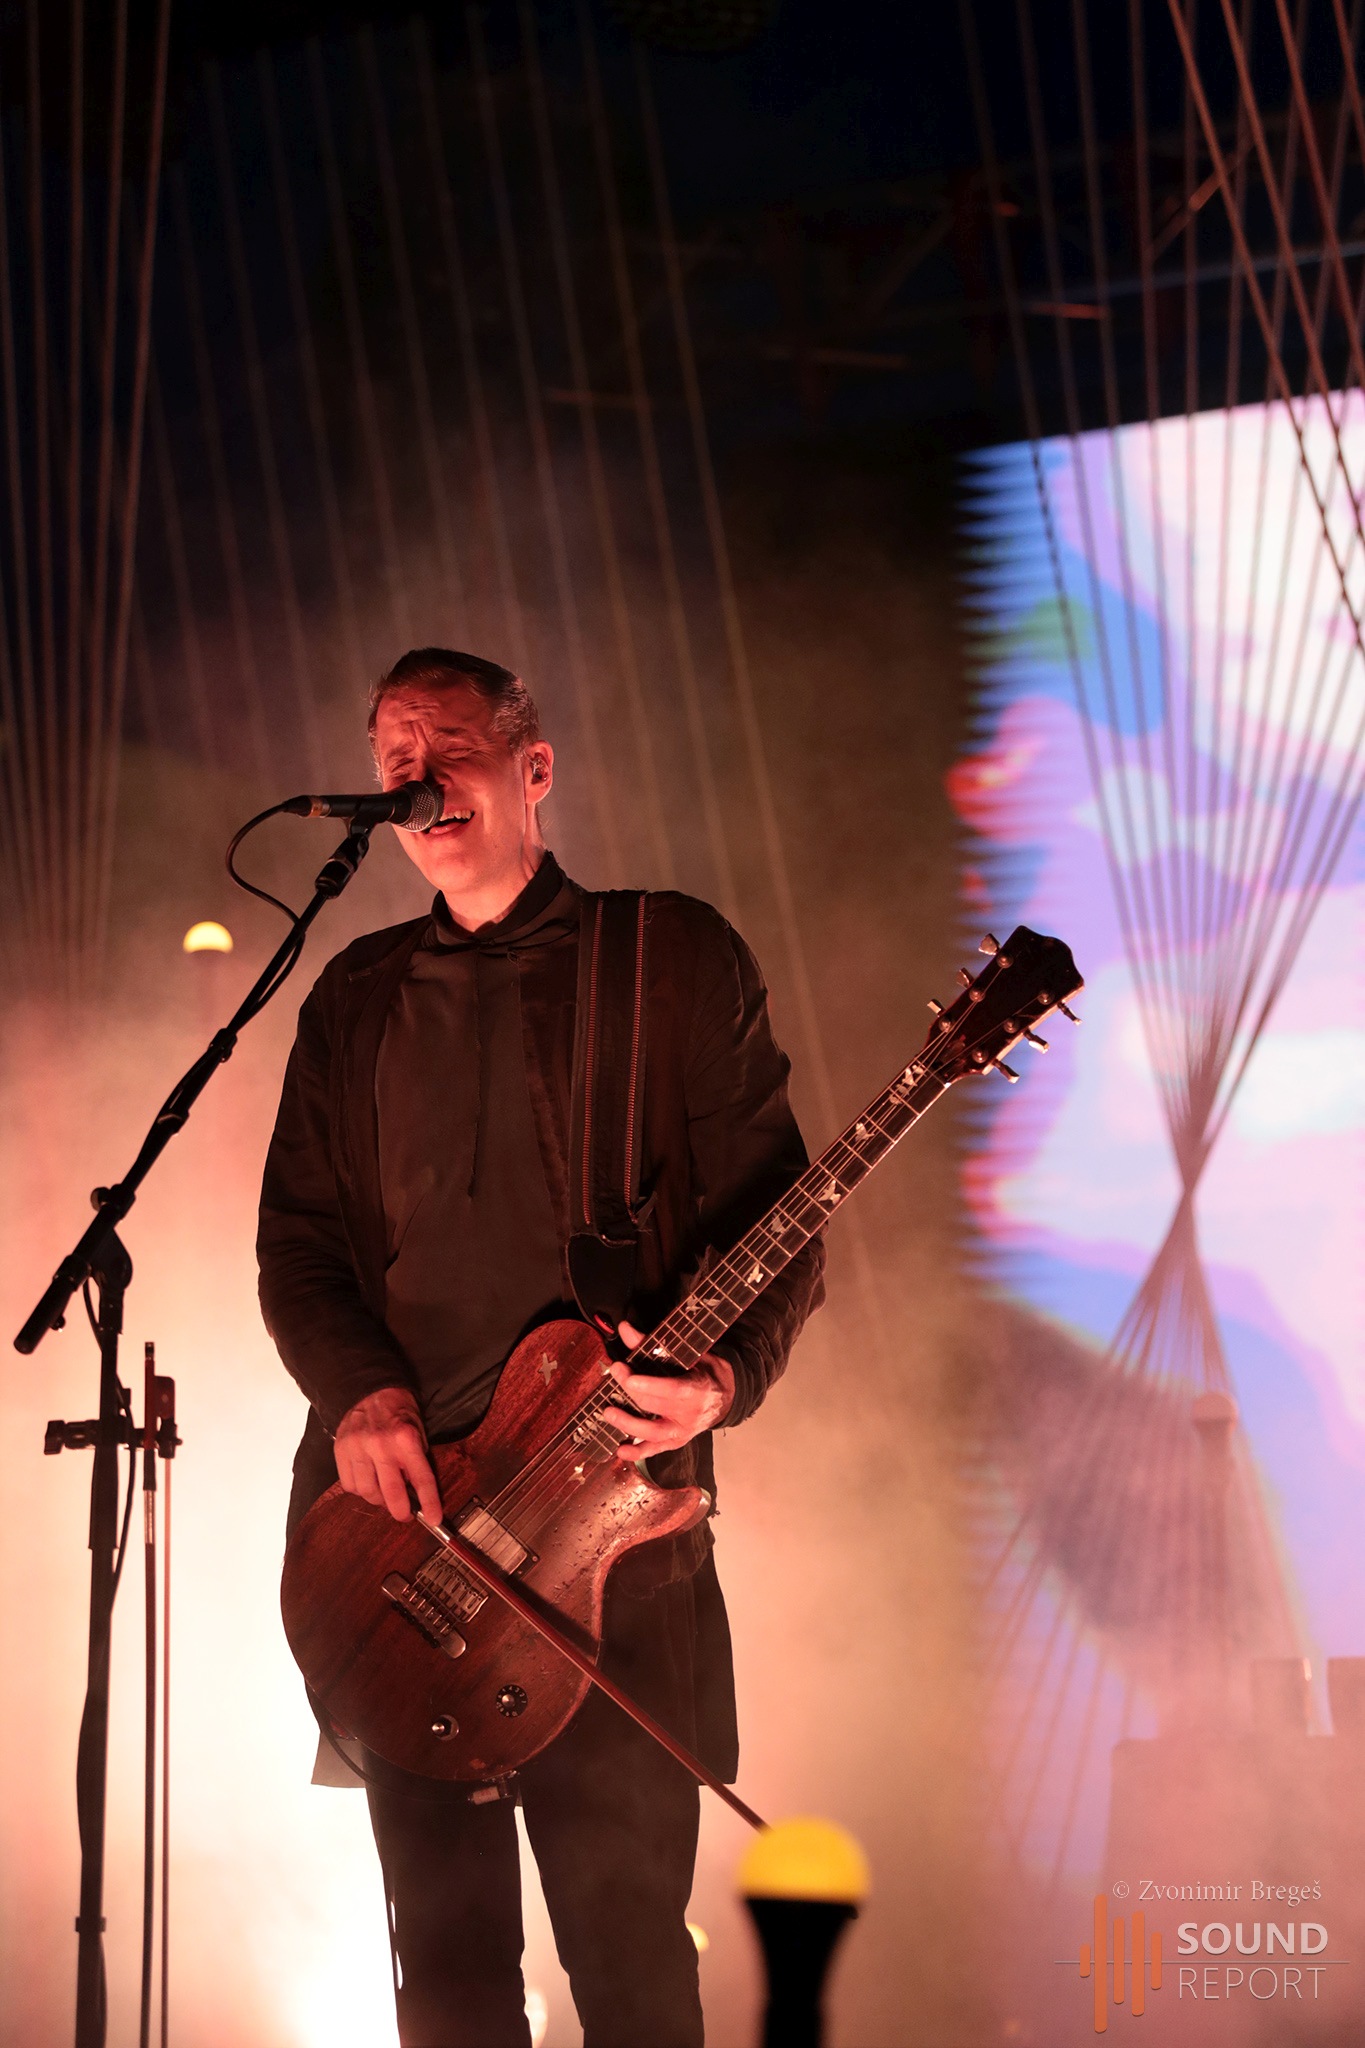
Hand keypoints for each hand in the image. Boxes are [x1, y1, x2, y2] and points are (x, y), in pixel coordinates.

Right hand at [333, 1385, 442, 1522]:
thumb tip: (415, 1492)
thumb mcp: (417, 1430)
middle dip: (400, 1511)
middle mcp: (381, 1445)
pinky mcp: (341, 1450)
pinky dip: (359, 1489)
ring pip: (368, 1492)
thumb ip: (416, 1459)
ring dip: (378, 1499)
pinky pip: (349, 1485)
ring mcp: (358, 1449)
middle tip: (404, 1513)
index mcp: (406, 1439)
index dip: (429, 1503)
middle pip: (391, 1493)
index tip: (434, 1519)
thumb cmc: (398, 1410)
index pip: (421, 1479)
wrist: (370, 1389)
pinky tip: (367, 1480)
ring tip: (384, 1492)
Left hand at [603, 1319, 735, 1462]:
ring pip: (653, 1433)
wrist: (726, 1397)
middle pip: (655, 1406)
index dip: (650, 1386)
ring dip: (628, 1424)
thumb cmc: (705, 1371)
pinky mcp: (676, 1441)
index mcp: (698, 1389)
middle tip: (616, 1371)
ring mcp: (683, 1431)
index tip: (630, 1378)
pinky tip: (621, 1450)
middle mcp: (690, 1414)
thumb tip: (625, 1329)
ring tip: (609, 1412)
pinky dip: (637, 1452)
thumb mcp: (689, 1354)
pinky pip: (655, 1449)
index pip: (672, 1390)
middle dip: (631, 1390)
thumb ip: (655, 1345)